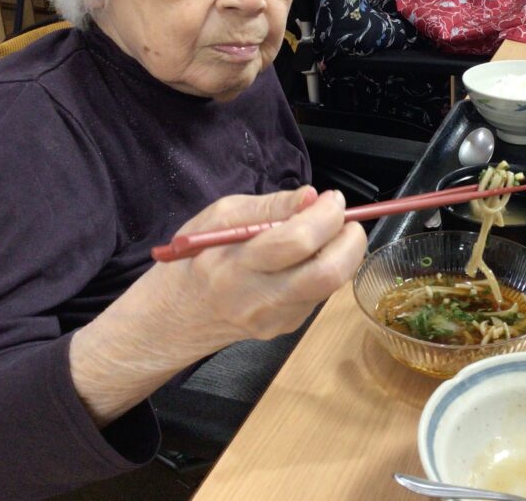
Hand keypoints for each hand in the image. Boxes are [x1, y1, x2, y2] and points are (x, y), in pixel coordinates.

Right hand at [156, 187, 365, 348]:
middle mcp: (259, 299)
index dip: (325, 216)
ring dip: (342, 254)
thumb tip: (311, 197)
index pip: (296, 242)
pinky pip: (320, 295)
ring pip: (331, 286)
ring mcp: (276, 320)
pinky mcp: (286, 329)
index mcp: (235, 265)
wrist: (174, 318)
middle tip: (346, 220)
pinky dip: (326, 270)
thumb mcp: (219, 217)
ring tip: (327, 234)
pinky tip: (309, 258)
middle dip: (351, 241)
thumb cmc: (194, 258)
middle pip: (327, 274)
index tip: (331, 198)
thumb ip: (269, 206)